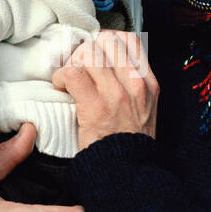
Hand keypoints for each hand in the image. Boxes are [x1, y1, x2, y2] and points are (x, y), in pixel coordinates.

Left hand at [51, 31, 158, 150]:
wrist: (127, 172)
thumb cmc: (129, 143)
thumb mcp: (144, 109)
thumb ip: (132, 85)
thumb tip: (107, 64)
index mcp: (148, 83)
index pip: (130, 39)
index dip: (106, 41)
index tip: (96, 55)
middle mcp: (135, 83)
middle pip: (106, 40)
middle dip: (87, 50)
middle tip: (79, 68)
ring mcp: (117, 93)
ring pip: (89, 53)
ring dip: (73, 63)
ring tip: (69, 80)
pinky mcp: (96, 105)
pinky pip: (73, 73)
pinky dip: (61, 77)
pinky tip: (62, 88)